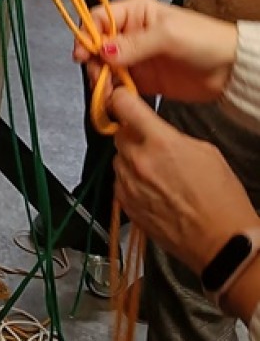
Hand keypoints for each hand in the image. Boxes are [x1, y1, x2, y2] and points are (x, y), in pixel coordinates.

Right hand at [75, 0, 235, 104]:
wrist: (231, 69)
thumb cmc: (202, 40)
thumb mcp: (167, 35)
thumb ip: (133, 44)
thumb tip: (102, 51)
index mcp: (135, 12)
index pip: (99, 18)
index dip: (87, 35)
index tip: (83, 56)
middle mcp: (130, 33)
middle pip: (98, 45)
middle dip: (94, 62)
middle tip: (98, 79)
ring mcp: (136, 58)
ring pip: (105, 67)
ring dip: (102, 79)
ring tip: (107, 93)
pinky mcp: (143, 81)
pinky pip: (120, 86)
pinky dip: (114, 93)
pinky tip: (115, 100)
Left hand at [112, 92, 258, 275]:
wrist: (221, 241)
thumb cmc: (221, 198)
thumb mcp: (205, 151)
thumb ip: (172, 135)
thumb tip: (156, 132)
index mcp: (160, 142)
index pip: (124, 105)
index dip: (122, 98)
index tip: (124, 98)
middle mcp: (139, 162)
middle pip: (119, 134)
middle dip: (132, 134)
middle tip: (151, 143)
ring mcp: (129, 186)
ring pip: (118, 159)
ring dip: (131, 160)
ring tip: (157, 172)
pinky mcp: (126, 206)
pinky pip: (120, 183)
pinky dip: (131, 182)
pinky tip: (152, 190)